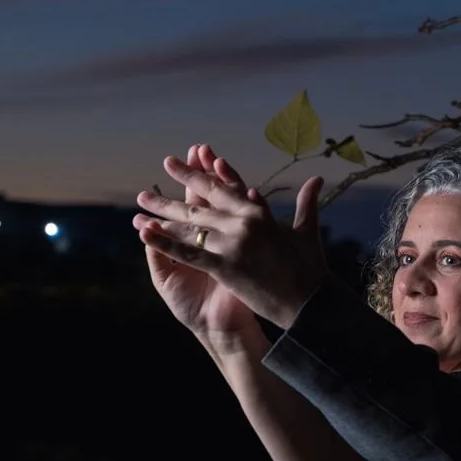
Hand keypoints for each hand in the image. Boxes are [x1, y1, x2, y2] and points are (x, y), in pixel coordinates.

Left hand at [135, 153, 327, 330]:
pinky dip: (165, 242)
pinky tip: (145, 233)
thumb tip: (318, 179)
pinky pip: (188, 252)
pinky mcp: (225, 266)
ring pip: (191, 225)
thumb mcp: (307, 233)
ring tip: (142, 205)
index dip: (206, 172)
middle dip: (176, 187)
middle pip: (202, 202)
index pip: (226, 187)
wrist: (309, 304)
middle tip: (159, 172)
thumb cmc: (310, 271)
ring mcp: (233, 244)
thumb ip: (308, 204)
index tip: (192, 156)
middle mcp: (244, 223)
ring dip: (163, 214)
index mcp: (260, 213)